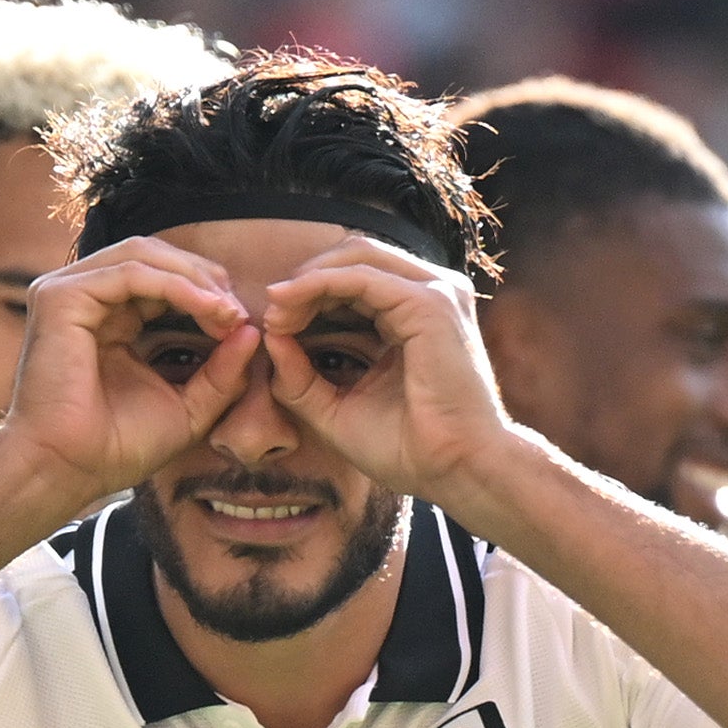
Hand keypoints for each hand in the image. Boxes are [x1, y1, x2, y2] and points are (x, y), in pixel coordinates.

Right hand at [0, 237, 259, 506]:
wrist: (70, 470)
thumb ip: (221, 371)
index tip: (242, 323)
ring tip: (227, 310)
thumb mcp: (188, 406)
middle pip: (154, 256)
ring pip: (144, 255)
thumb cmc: (118, 448)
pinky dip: (175, 286)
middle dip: (203, 278)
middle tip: (238, 311)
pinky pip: (131, 273)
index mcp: (108, 319)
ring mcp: (69, 293)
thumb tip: (252, 330)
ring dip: (194, 278)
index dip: (206, 292)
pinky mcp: (61, 298)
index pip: (161, 278)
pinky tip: (206, 308)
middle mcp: (85, 299)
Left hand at [258, 238, 518, 505]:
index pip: (356, 279)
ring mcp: (435, 293)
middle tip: (271, 314)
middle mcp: (431, 294)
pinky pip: (360, 277)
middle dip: (305, 279)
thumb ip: (301, 377)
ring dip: (307, 280)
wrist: (457, 470)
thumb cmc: (410, 450)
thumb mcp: (338, 410)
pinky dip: (317, 286)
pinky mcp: (429, 303)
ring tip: (276, 312)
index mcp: (417, 315)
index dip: (309, 293)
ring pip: (356, 257)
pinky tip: (288, 308)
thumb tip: (270, 336)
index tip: (273, 326)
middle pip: (354, 257)